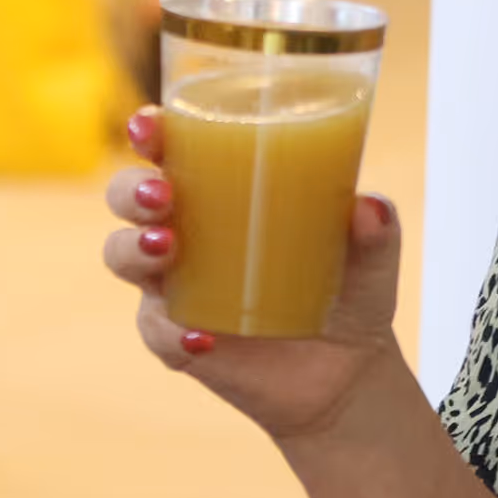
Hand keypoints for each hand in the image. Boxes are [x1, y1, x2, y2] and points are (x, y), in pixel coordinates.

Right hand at [100, 106, 410, 443]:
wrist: (346, 371)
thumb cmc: (348, 288)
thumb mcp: (372, 255)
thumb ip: (376, 228)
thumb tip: (367, 208)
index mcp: (216, 189)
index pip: (168, 148)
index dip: (149, 130)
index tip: (153, 127)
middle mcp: (182, 230)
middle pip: (126, 197)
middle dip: (132, 190)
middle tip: (164, 195)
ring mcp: (173, 286)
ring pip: (121, 256)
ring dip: (133, 248)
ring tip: (166, 248)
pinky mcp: (177, 340)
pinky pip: (155, 331)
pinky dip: (172, 333)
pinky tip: (202, 336)